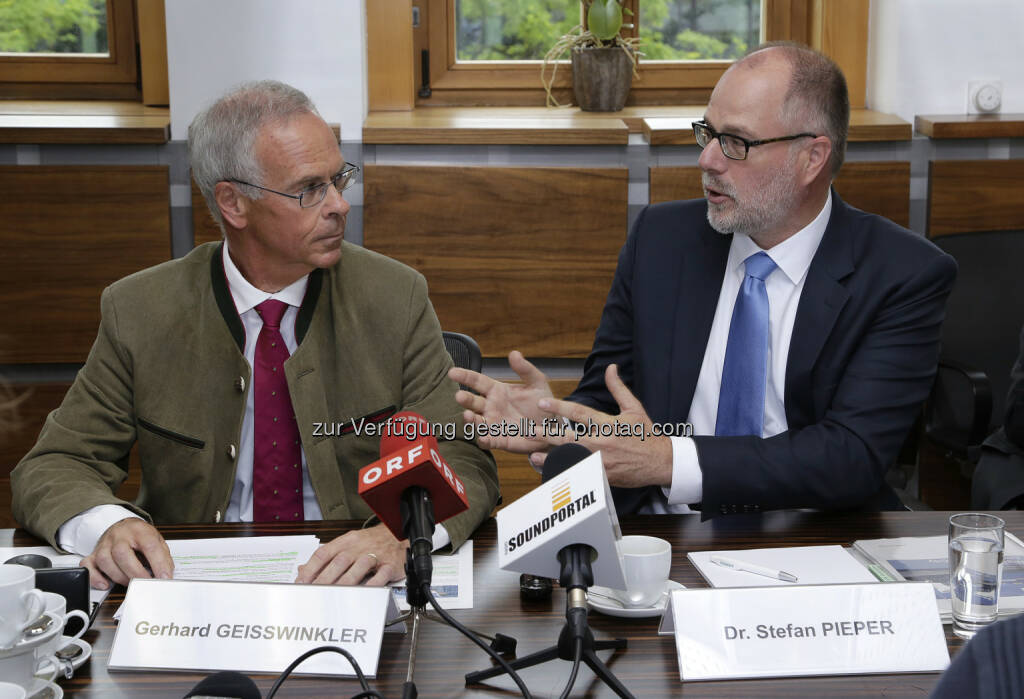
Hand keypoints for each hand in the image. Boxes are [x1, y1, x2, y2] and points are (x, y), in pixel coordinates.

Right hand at [81, 518, 172, 589]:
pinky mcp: (93, 554)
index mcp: (139, 530)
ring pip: (105, 561)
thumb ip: (163, 557)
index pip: (149, 545)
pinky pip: (88, 566)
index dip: (158, 563)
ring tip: (130, 582)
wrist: (123, 526)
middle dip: (135, 572)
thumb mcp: (156, 540)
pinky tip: (105, 584)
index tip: (164, 577)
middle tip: (145, 583)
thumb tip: (167, 575)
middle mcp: (119, 536)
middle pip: (122, 553)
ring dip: (119, 577)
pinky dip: (95, 578)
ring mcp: (104, 545)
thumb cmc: (140, 536)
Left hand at [295, 523, 405, 585]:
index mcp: (346, 541)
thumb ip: (326, 557)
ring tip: (333, 597)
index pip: (324, 553)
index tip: (301, 582)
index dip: (311, 569)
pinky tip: (362, 593)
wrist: (397, 533)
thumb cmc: (371, 540)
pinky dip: (371, 585)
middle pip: (339, 562)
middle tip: (313, 594)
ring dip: (344, 583)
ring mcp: (375, 555)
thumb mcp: (347, 543)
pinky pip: (380, 576)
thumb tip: (303, 570)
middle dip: (324, 579)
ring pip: (358, 568)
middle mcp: (359, 547)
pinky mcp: (390, 564)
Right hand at [449, 350, 555, 453]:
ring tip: (468, 415)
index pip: (477, 382)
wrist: (553, 425)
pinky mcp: (501, 440)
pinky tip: (482, 438)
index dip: (465, 376)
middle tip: (459, 396)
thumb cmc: (542, 401)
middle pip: (473, 402)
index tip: (452, 372)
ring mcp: (494, 424)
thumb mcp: (536, 382)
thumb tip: (514, 353)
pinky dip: (485, 440)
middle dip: (465, 399)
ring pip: (477, 422)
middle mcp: (491, 407)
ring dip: (471, 419)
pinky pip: (490, 441)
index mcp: (497, 390)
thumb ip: (525, 369)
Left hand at [532, 364, 672, 487]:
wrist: (662, 462)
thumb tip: (610, 367)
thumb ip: (618, 388)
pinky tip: (552, 472)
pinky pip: (581, 475)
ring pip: (572, 459)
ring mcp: (602, 462)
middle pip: (569, 438)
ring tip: (533, 455)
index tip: (542, 402)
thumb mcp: (634, 408)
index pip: (579, 413)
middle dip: (548, 434)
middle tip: (529, 430)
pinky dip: (567, 473)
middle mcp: (602, 442)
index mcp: (608, 424)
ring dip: (551, 457)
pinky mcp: (603, 476)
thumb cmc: (647, 434)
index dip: (559, 407)